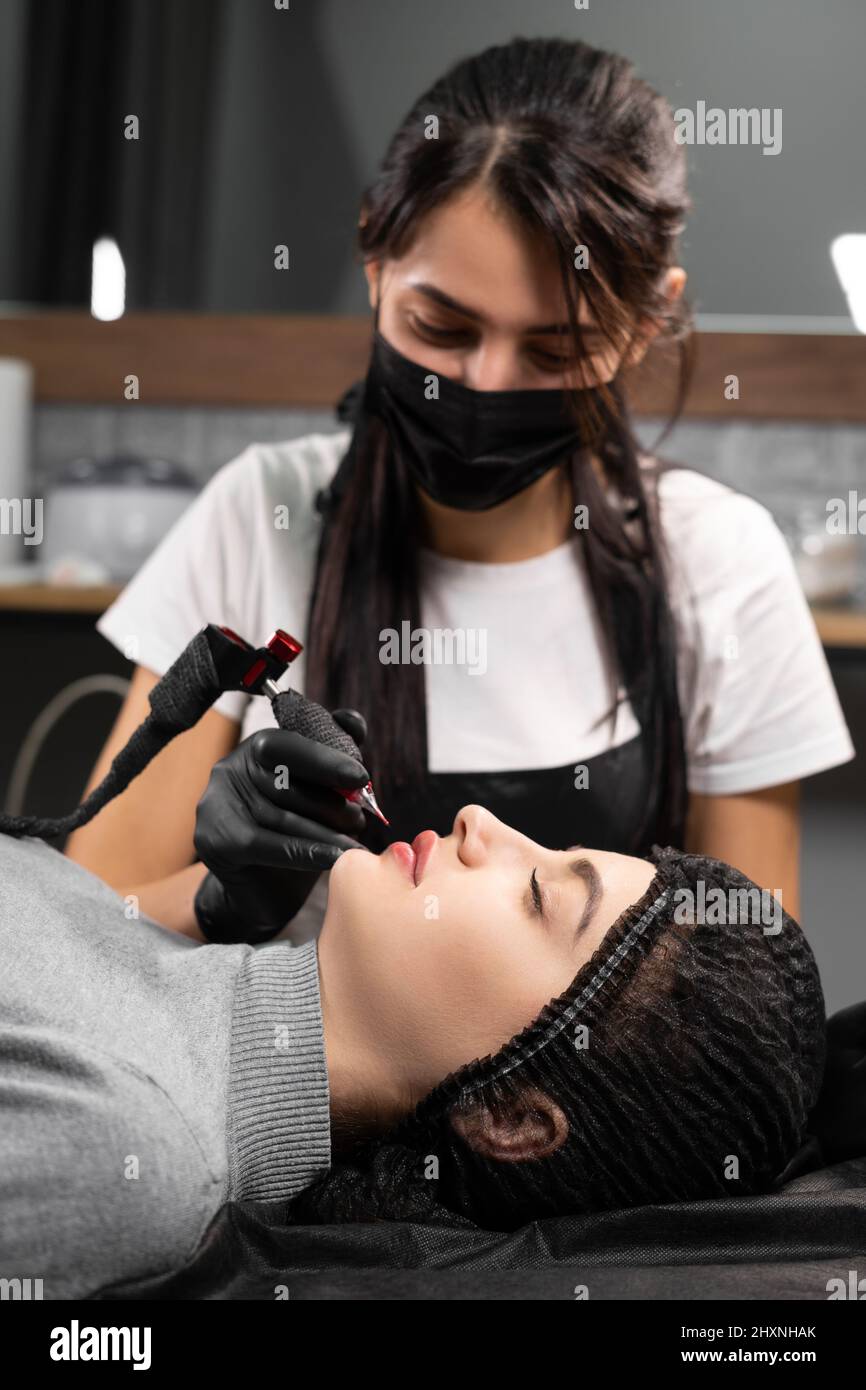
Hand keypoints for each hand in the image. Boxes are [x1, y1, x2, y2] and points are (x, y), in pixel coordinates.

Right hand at [193, 709, 368, 942]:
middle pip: (286, 782)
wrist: (264, 892)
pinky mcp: (215, 841)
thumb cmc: (298, 833)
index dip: (325, 759)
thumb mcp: (319, 791)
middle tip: (360, 819)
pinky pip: (268, 844)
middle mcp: (230, 771)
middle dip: (330, 802)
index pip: (288, 744)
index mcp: (255, 749)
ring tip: (354, 843)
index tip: (360, 777)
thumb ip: (335, 753)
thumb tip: (354, 722)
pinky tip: (337, 858)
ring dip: (325, 831)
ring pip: (281, 816)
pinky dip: (308, 852)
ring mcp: (217, 806)